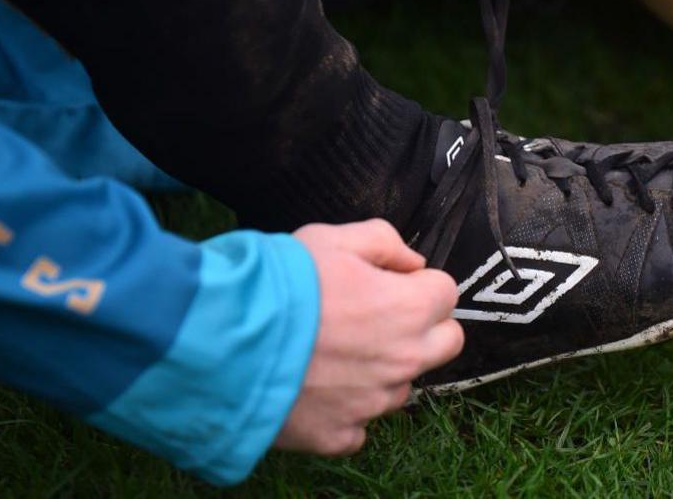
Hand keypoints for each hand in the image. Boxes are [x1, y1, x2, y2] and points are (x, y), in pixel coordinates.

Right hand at [275, 219, 462, 454]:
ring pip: (401, 386)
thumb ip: (384, 242)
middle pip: (447, 343)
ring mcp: (372, 403)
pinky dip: (343, 410)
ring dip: (382, 369)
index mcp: (409, 309)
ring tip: (335, 351)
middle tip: (381, 316)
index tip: (390, 282)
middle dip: (425, 327)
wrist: (225, 339)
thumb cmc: (280, 284)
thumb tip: (412, 263)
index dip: (417, 283)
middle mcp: (403, 360)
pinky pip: (358, 426)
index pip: (446, 292)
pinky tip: (315, 387)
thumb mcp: (332, 238)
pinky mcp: (339, 434)